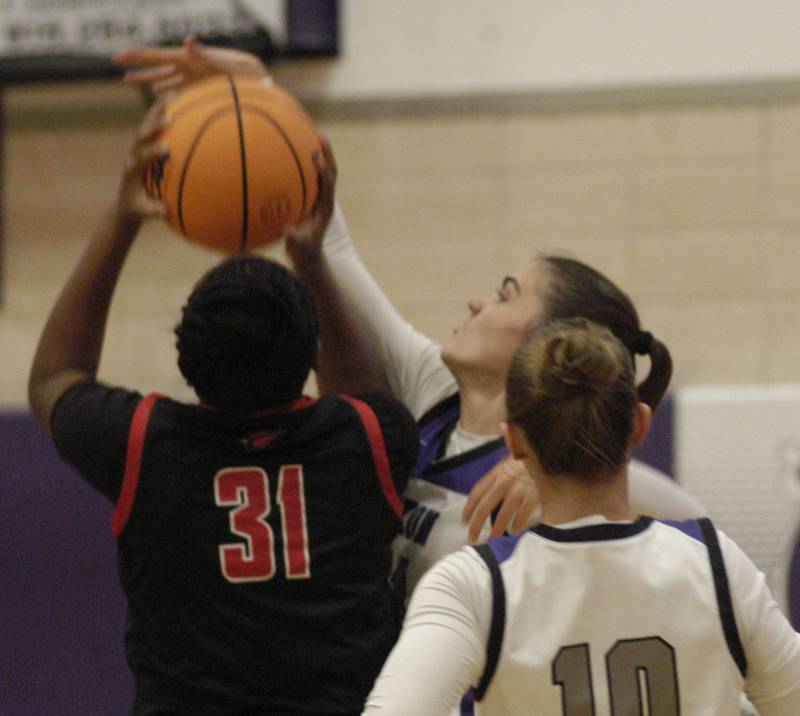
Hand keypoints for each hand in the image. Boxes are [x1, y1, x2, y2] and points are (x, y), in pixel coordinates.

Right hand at [113, 35, 268, 93]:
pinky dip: (165, 88)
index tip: (118, 56)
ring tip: (127, 80)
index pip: (157, 56)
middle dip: (135, 64)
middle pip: (155, 64)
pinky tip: (157, 91)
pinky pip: (177, 87)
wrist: (257, 78)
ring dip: (146, 78)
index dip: (137, 56)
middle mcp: (188, 65)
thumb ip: (205, 54)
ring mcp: (193, 75)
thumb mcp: (223, 64)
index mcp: (189, 59)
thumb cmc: (242, 72)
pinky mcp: (200, 85)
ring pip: (163, 76)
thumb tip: (188, 40)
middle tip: (115, 63)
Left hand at [116, 102, 168, 224]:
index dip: (151, 152)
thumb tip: (164, 211)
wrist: (125, 204)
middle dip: (152, 128)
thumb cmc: (135, 209)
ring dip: (155, 114)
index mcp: (131, 171)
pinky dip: (160, 116)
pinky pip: (151, 129)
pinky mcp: (141, 147)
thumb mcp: (141, 213)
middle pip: (141, 138)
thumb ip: (151, 211)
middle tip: (168, 119)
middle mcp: (132, 156)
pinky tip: (174, 105)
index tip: (166, 149)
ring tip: (170, 99)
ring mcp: (136, 149)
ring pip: (145, 128)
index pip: (140, 159)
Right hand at [284, 135, 336, 263]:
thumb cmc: (304, 252)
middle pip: (331, 172)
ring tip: (310, 134)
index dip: (323, 171)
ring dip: (320, 154)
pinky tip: (291, 152)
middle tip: (319, 135)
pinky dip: (305, 163)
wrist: (309, 256)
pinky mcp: (313, 198)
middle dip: (327, 154)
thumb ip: (295, 239)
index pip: (328, 185)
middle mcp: (325, 199)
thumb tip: (288, 231)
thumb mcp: (299, 247)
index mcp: (325, 208)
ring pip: (323, 172)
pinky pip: (310, 176)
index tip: (315, 157)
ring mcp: (320, 198)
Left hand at [462, 458, 539, 541]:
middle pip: (485, 507)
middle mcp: (505, 481)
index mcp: (496, 473)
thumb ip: (494, 480)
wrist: (547, 455)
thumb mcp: (506, 466)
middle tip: (472, 537)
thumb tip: (480, 501)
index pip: (476, 493)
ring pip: (503, 515)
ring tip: (492, 538)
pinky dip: (516, 525)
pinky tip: (514, 530)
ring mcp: (519, 489)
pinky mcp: (534, 496)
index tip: (464, 522)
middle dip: (476, 524)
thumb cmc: (525, 464)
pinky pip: (522, 516)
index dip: (468, 509)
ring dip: (496, 529)